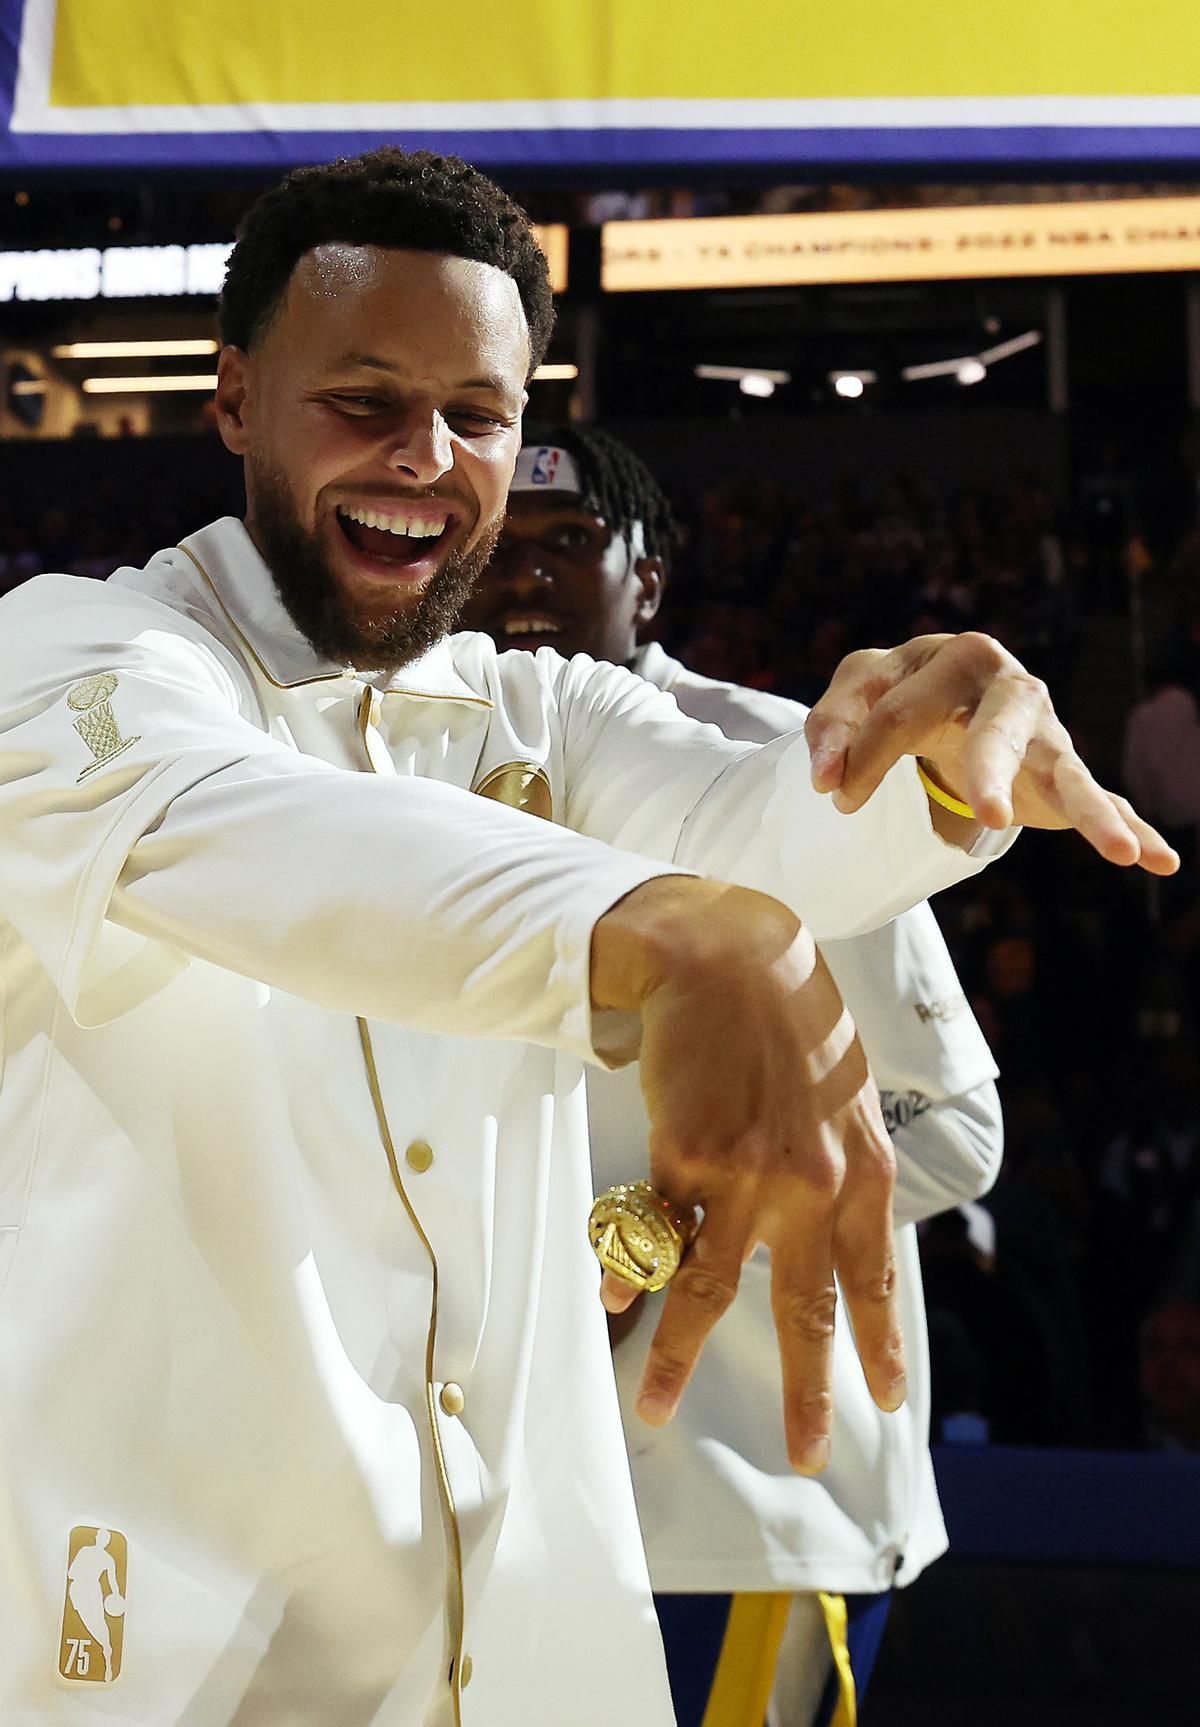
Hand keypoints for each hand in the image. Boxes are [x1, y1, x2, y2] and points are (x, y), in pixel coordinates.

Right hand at [590, 876, 902, 1473]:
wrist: (727, 954)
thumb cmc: (788, 1017)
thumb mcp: (841, 1093)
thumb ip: (836, 1163)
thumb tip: (820, 1228)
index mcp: (860, 1170)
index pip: (870, 1279)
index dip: (873, 1344)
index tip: (878, 1401)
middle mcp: (811, 1186)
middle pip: (801, 1310)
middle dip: (804, 1390)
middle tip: (806, 1453)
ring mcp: (747, 1175)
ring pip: (707, 1290)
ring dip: (676, 1354)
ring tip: (654, 1404)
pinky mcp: (684, 1155)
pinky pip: (652, 1234)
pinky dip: (628, 1272)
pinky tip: (612, 1303)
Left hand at [806, 632, 1178, 874]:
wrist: (947, 692)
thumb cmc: (898, 689)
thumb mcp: (857, 689)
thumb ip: (831, 727)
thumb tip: (824, 785)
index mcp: (957, 656)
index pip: (903, 713)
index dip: (863, 758)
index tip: (832, 796)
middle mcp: (1012, 688)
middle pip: (997, 731)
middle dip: (991, 770)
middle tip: (988, 813)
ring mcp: (1044, 732)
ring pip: (1066, 771)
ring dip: (1092, 812)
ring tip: (1119, 850)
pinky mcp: (1059, 773)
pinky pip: (1100, 801)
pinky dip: (1133, 830)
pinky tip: (1159, 861)